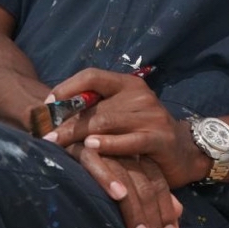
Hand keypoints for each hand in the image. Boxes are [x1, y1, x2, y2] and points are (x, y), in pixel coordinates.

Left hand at [43, 69, 210, 188]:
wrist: (185, 151)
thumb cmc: (143, 132)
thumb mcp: (122, 114)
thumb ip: (97, 110)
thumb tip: (52, 113)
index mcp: (128, 84)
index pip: (92, 76)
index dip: (67, 88)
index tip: (46, 104)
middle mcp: (140, 95)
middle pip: (94, 105)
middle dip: (65, 121)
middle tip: (44, 135)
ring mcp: (151, 116)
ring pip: (106, 123)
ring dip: (77, 134)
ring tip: (56, 143)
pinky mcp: (158, 138)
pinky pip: (128, 141)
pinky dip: (107, 145)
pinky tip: (90, 148)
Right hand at [66, 145, 182, 227]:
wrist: (52, 136)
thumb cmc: (87, 170)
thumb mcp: (123, 183)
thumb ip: (151, 193)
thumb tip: (179, 212)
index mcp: (134, 154)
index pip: (156, 181)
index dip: (164, 208)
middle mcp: (121, 148)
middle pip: (144, 182)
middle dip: (152, 217)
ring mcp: (101, 145)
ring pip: (125, 176)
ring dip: (134, 209)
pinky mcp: (79, 144)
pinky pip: (94, 161)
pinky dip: (107, 177)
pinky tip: (118, 195)